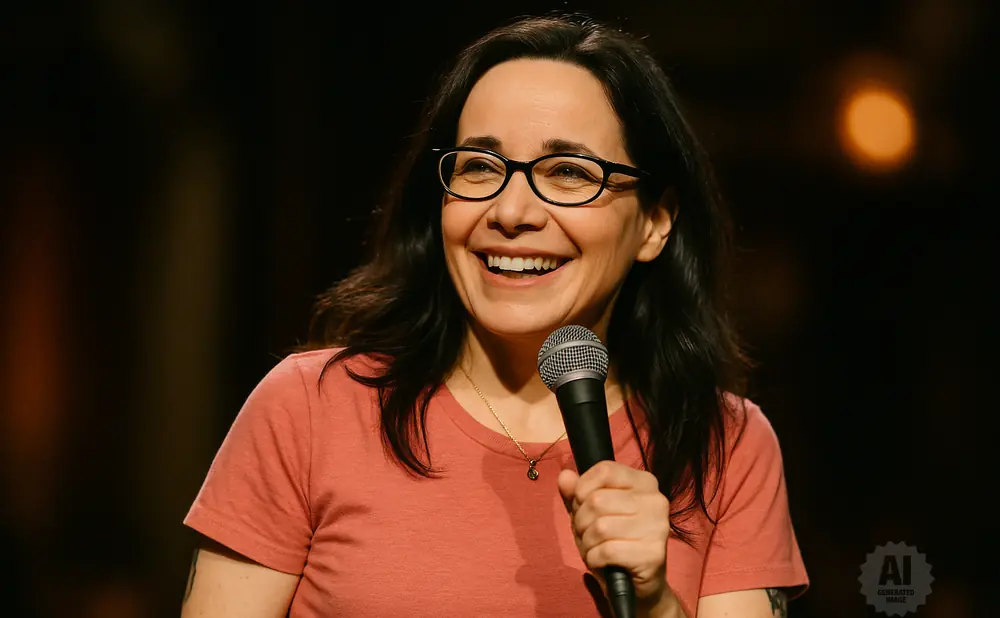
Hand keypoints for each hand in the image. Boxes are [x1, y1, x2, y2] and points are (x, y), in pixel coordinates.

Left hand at [558, 461, 670, 606]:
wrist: (637, 585)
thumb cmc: (614, 542)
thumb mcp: (591, 514)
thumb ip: (577, 494)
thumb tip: (564, 476)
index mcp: (644, 482)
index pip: (605, 470)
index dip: (582, 488)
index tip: (581, 503)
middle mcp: (656, 500)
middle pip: (598, 500)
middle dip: (581, 521)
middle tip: (587, 534)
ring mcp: (658, 527)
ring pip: (600, 526)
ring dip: (587, 542)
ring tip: (594, 548)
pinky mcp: (653, 554)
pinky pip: (607, 550)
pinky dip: (594, 558)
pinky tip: (601, 561)